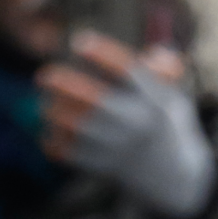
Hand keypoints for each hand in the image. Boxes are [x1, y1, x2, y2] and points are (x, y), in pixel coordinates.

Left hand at [37, 32, 213, 218]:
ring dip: (56, 113)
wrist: (173, 177)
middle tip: (44, 76)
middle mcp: (139, 123)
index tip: (78, 42)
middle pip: (98, 101)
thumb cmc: (164, 123)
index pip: (129, 73)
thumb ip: (162, 71)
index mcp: (155, 99)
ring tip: (46, 105)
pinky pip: (73, 154)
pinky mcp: (107, 167)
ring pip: (80, 128)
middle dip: (66, 85)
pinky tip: (49, 133)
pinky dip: (55, 143)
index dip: (102, 55)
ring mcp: (122, 147)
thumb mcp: (172, 95)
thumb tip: (155, 55)